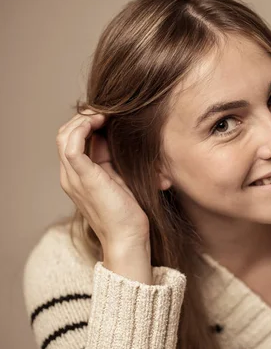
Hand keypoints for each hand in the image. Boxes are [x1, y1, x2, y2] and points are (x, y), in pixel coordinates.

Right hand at [56, 110, 149, 248]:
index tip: (108, 115)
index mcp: (78, 177)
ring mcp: (73, 178)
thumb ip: (111, 161)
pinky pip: (72, 145)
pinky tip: (99, 121)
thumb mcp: (119, 179)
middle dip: (83, 118)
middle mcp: (70, 176)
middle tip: (106, 110)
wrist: (128, 238)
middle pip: (64, 135)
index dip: (86, 124)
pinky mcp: (83, 178)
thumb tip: (114, 137)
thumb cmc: (129, 213)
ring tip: (103, 113)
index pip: (72, 141)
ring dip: (83, 119)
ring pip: (64, 136)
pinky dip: (82, 128)